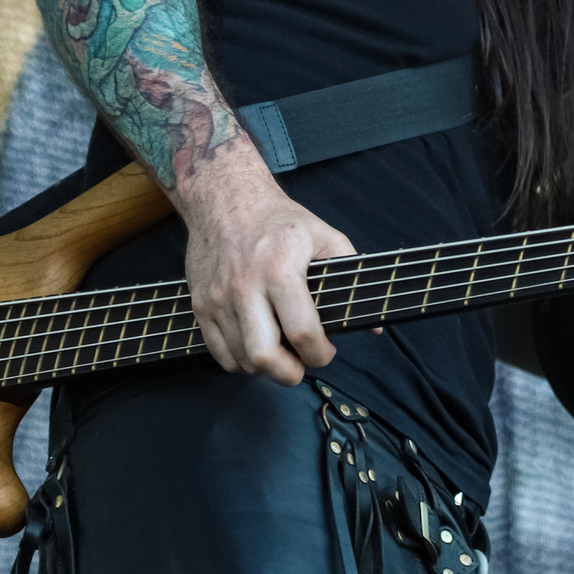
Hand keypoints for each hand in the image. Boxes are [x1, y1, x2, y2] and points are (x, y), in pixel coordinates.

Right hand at [176, 161, 356, 384]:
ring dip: (266, 368)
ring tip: (281, 352)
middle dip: (290, 373)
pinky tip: (256, 345)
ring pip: (241, 360)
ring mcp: (217, 299)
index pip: (302, 331)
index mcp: (280, 269)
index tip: (326, 351)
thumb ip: (350, 278)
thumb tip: (374, 325)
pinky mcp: (200, 305)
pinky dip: (240, 361)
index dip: (320, 354)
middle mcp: (244, 287)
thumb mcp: (325, 237)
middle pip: (264, 356)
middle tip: (301, 365)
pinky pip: (218, 353)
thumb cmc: (280, 221)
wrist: (225, 199)